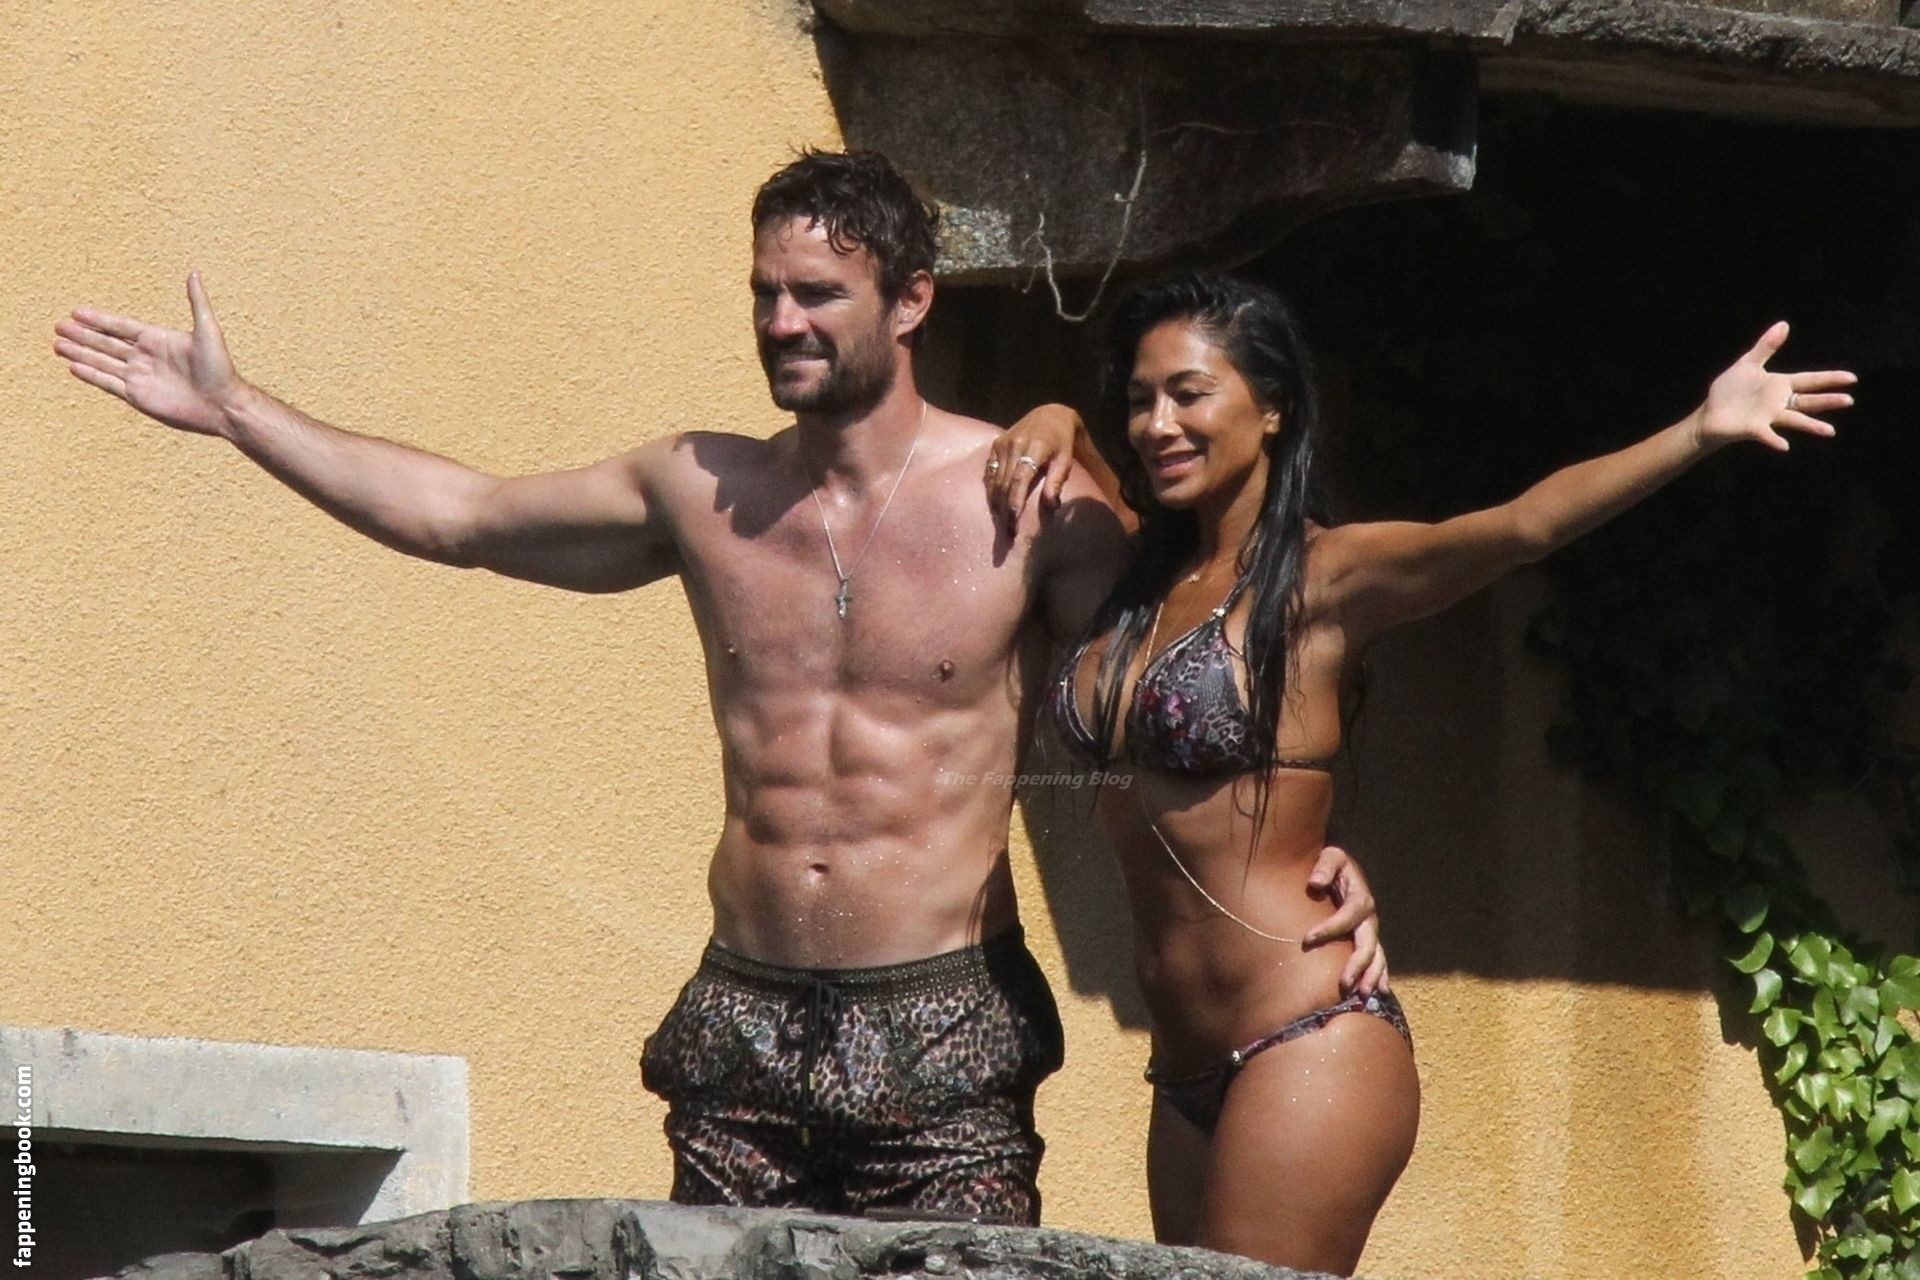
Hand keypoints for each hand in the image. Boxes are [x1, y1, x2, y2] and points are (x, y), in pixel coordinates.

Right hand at [55, 271, 244, 436]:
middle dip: (83, 335)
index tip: (77, 311)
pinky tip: (73, 366)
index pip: (121, 326)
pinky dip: (91, 375)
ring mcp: (140, 377)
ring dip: (80, 353)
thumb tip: (194, 273)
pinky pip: (108, 383)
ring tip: (58, 345)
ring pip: (102, 362)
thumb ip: (197, 302)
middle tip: (59, 326)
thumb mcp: (208, 331)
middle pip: (106, 343)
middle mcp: (145, 357)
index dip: (99, 319)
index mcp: (158, 339)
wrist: (223, 405)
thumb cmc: (220, 368)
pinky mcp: (138, 396)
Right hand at [986, 403, 1081, 525]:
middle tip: (1009, 532)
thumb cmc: (1062, 443)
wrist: (1049, 416)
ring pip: (994, 480)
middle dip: (1005, 510)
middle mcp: (1014, 445)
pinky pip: (989, 472)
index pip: (1019, 479)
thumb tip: (1052, 506)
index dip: (1015, 502)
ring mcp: (1002, 444)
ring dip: (996, 503)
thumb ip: (1057, 482)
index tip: (1014, 523)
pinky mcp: (995, 445)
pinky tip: (995, 504)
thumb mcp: (1065, 460)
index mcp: (1034, 448)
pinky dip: (991, 489)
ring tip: (1002, 523)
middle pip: (1005, 483)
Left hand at [1301, 843, 1388, 995]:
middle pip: (1368, 943)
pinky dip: (1379, 975)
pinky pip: (1378, 960)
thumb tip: (1315, 883)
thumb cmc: (1331, 863)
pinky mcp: (1367, 938)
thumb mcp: (1330, 855)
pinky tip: (1378, 992)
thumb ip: (1324, 866)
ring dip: (1370, 976)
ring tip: (1361, 995)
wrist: (1341, 867)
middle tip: (1344, 984)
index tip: (1307, 939)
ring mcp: (1370, 930)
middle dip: (1358, 964)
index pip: (1348, 916)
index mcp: (1360, 897)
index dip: (1330, 928)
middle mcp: (1368, 917)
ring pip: (1376, 956)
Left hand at [1693, 321, 1855, 453]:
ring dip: (1811, 425)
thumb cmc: (1729, 390)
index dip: (1829, 378)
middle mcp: (1779, 402)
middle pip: (1808, 401)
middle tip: (1849, 400)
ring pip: (1795, 419)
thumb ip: (1766, 346)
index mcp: (1779, 385)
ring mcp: (1768, 417)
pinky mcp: (1754, 429)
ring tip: (1830, 431)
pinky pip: (1767, 435)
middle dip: (1828, 400)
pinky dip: (1775, 440)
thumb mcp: (1747, 364)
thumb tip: (1784, 324)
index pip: (1809, 380)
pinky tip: (1784, 446)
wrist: (1709, 413)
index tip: (1852, 378)